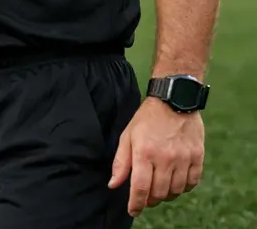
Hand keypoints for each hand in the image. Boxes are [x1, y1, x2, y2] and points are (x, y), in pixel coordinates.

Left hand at [108, 97, 204, 217]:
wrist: (174, 101)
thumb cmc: (146, 119)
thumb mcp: (127, 136)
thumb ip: (120, 162)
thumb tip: (113, 185)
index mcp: (144, 153)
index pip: (140, 188)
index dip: (136, 204)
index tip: (133, 211)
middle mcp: (165, 158)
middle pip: (159, 193)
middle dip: (150, 201)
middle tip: (146, 199)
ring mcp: (183, 158)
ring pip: (176, 190)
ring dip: (167, 195)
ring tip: (159, 190)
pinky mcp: (198, 157)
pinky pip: (192, 182)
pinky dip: (184, 188)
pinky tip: (176, 183)